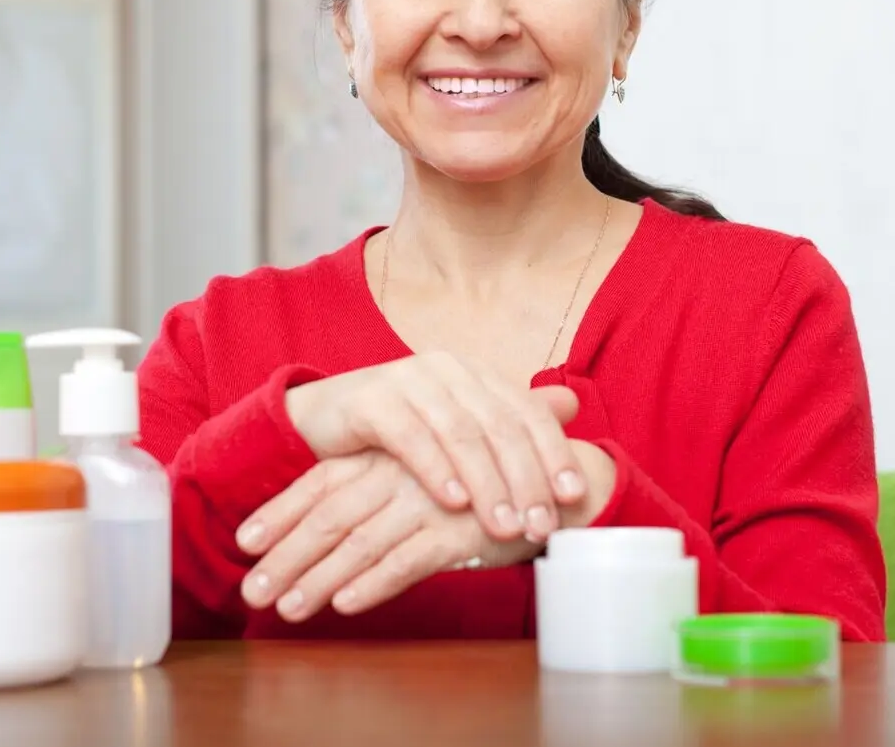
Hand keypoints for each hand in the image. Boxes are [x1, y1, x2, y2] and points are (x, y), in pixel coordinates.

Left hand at [237, 444, 616, 621]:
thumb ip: (376, 493)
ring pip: (358, 541)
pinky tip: (345, 605)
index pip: (319, 482)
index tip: (244, 544)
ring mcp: (426, 500)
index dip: (280, 512)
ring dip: (317, 579)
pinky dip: (373, 583)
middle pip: (328, 516)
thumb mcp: (419, 478)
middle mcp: (398, 472)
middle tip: (253, 592)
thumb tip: (328, 529)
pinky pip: (407, 559)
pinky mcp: (458, 528)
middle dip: (285, 556)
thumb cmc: (477, 482)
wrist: (551, 478)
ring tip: (286, 609)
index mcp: (386, 455)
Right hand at [284, 352, 584, 540]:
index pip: (527, 411)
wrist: (320, 421)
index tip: (573, 497)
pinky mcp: (370, 399)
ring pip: (462, 434)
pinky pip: (411, 437)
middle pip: (500, 425)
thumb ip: (510, 418)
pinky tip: (453, 503)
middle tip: (540, 525)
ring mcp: (407, 380)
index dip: (554, 453)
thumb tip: (574, 406)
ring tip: (504, 526)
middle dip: (526, 479)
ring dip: (487, 483)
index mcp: (475, 374)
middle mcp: (447, 369)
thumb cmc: (397, 432)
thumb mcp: (457, 426)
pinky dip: (436, 470)